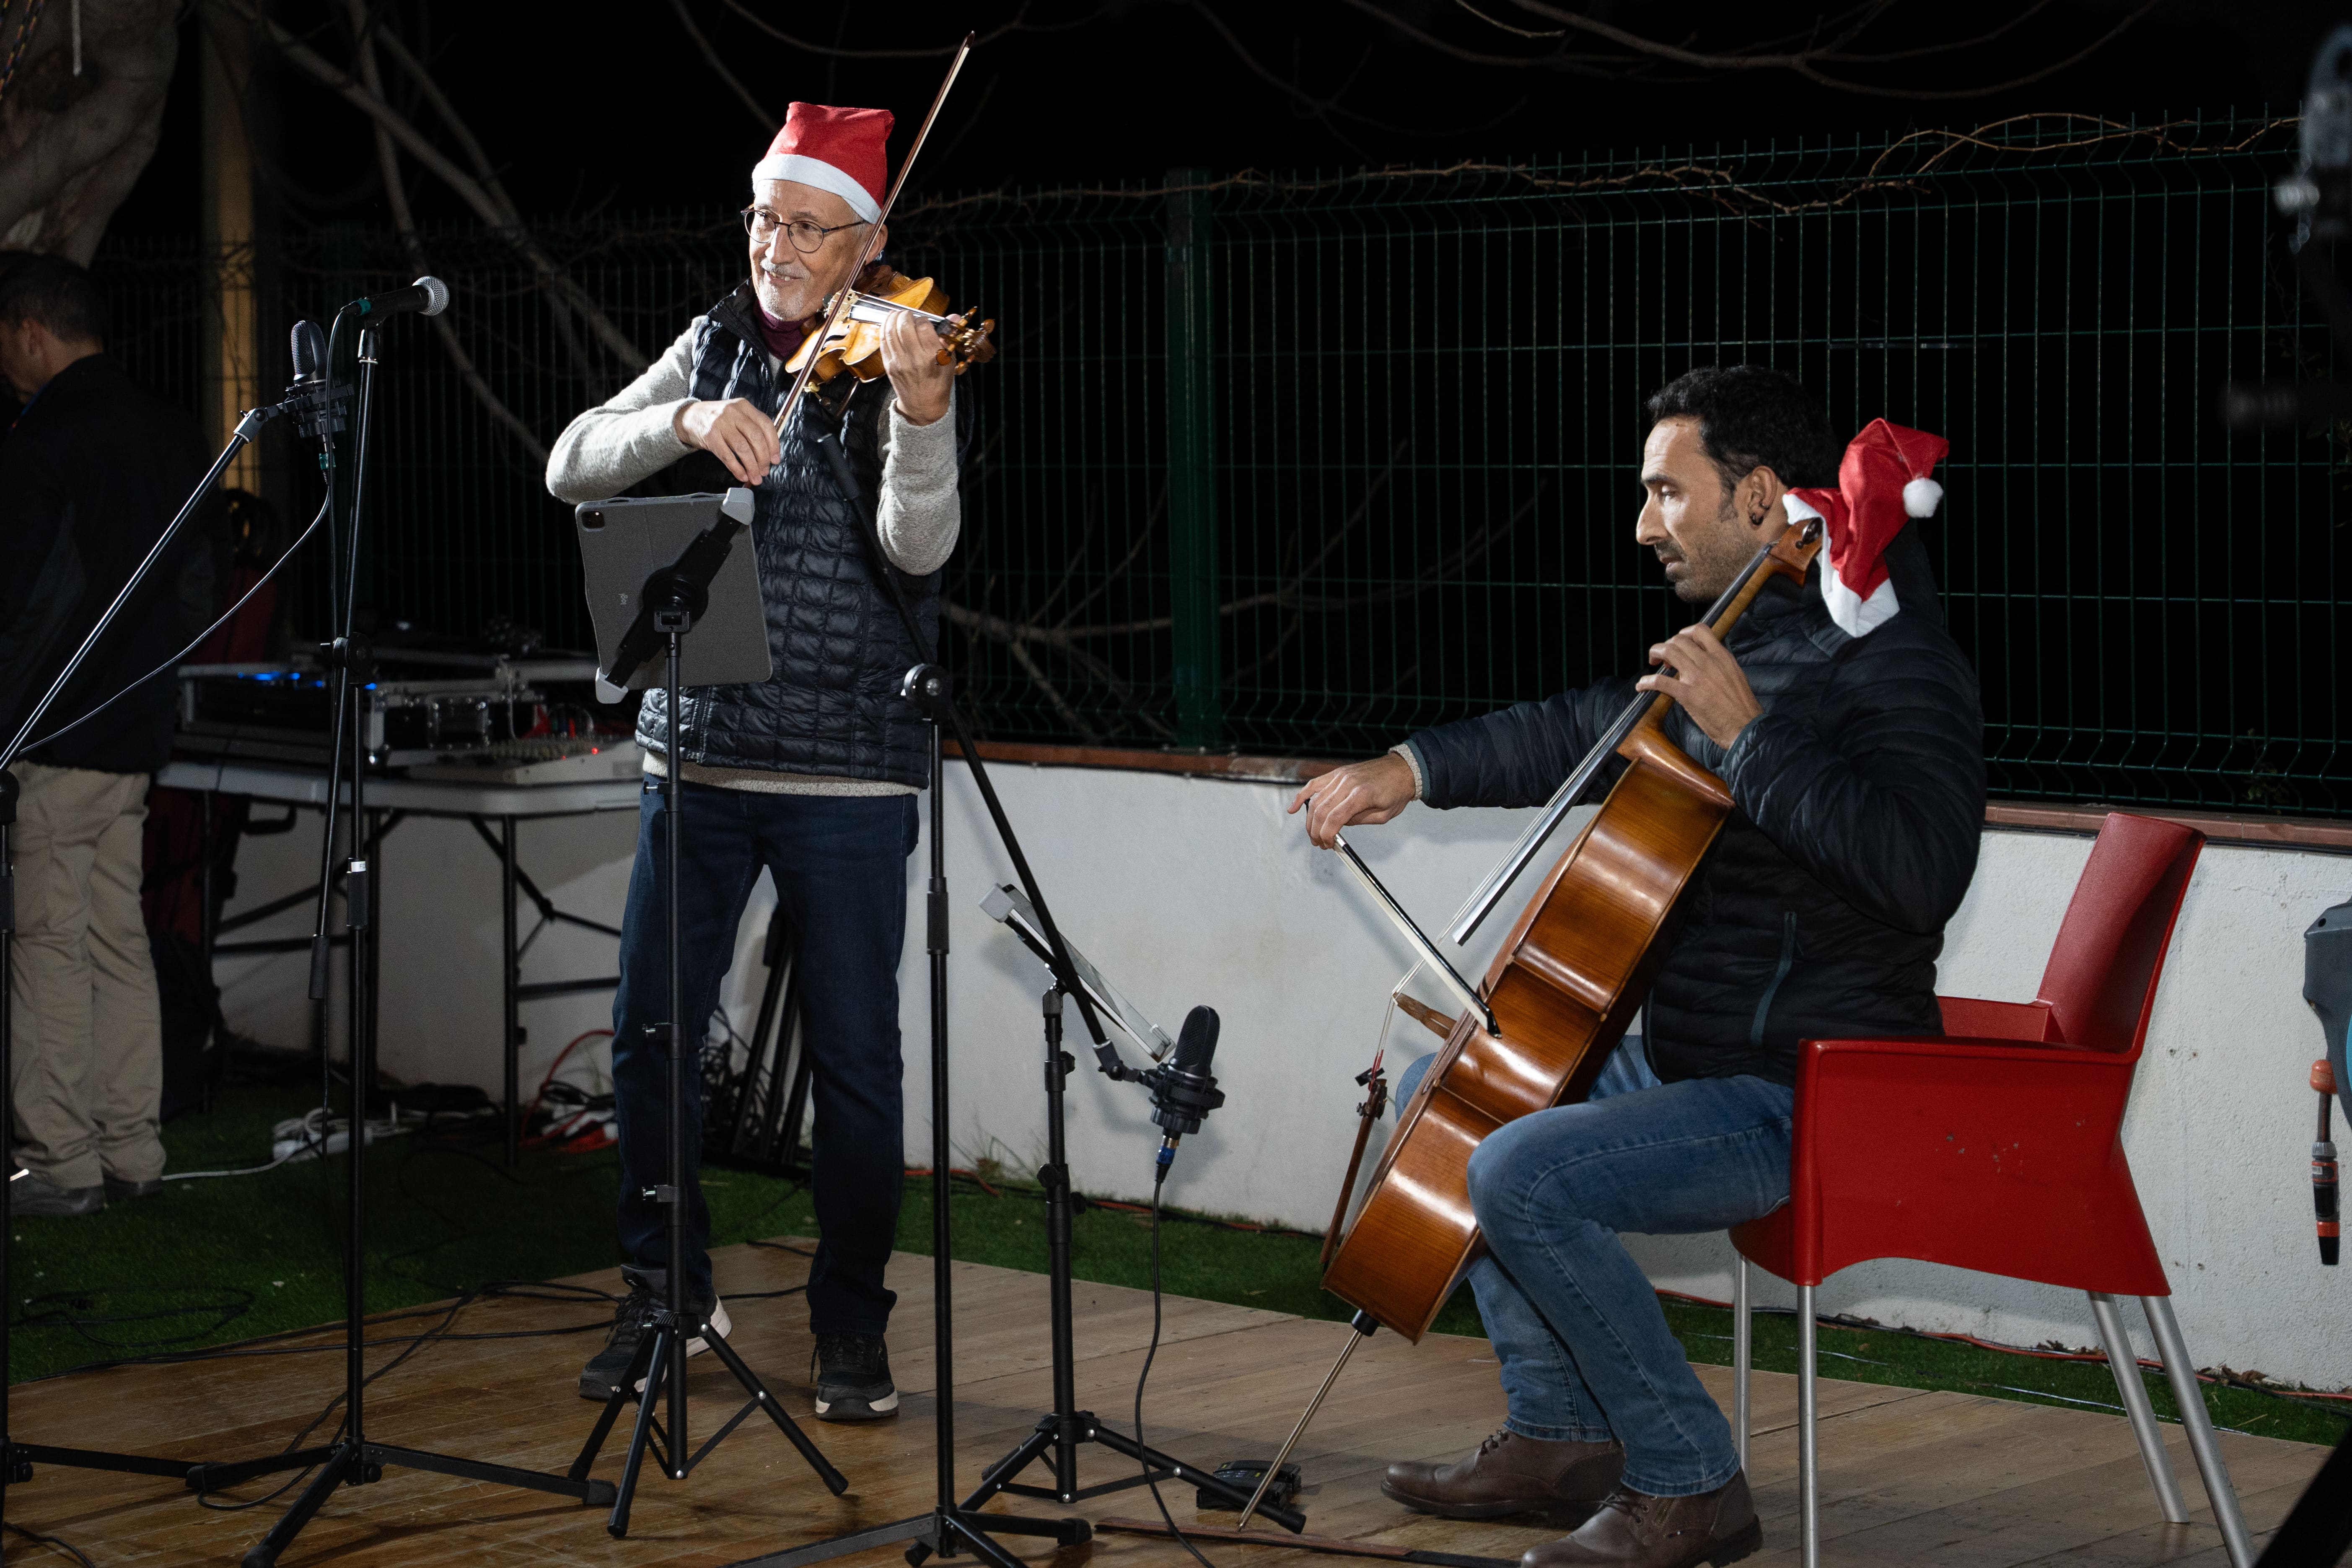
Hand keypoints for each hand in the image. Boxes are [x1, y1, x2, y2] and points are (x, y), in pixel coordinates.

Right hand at [674, 398, 778, 484]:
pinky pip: (727, 456)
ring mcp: (720, 423)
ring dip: (751, 466)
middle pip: (755, 437)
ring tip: (755, 477)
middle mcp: (733, 412)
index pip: (766, 425)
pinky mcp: (710, 436)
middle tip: (765, 471)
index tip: (776, 459)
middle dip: (763, 458)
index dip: (774, 444)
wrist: (689, 416)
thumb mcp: (736, 414)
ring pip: (742, 448)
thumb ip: (751, 426)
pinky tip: (742, 475)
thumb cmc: (717, 419)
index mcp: (744, 406)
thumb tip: (769, 452)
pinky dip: (737, 468)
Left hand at [881, 310, 954, 425]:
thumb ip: (949, 336)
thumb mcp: (950, 360)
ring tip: (898, 315)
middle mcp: (915, 358)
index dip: (923, 319)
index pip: (923, 326)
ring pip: (891, 331)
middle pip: (905, 325)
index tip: (924, 321)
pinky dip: (885, 328)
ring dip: (893, 318)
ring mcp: (899, 362)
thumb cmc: (938, 382)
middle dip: (906, 315)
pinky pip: (883, 341)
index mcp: (933, 356)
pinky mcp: (889, 365)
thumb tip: (954, 316)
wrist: (923, 404)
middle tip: (908, 314)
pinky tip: (889, 323)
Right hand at [1287, 752, 1416, 848]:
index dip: (1328, 835)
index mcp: (1361, 794)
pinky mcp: (1337, 773)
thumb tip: (1339, 827)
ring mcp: (1340, 776)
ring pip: (1315, 800)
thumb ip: (1358, 821)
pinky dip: (1302, 796)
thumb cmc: (1396, 791)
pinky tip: (1293, 808)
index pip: (1335, 818)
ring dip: (1310, 820)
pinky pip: (1314, 784)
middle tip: (1319, 843)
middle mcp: (1347, 783)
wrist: (1402, 769)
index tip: (1329, 844)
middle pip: (1321, 810)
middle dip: (1316, 831)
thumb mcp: (1383, 815)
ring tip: (1312, 833)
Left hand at [1637, 625, 1762, 748]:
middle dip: (1666, 645)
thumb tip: (1704, 659)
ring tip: (1653, 663)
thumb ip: (1719, 664)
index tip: (1679, 643)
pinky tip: (1642, 686)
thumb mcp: (1735, 674)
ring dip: (1655, 654)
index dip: (1683, 633)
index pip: (1699, 630)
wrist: (1746, 727)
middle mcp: (1709, 662)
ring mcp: (1697, 677)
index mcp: (1722, 656)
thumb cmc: (1741, 706)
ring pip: (1668, 652)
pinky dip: (1646, 682)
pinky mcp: (1687, 695)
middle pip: (1679, 640)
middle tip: (1664, 658)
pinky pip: (1660, 682)